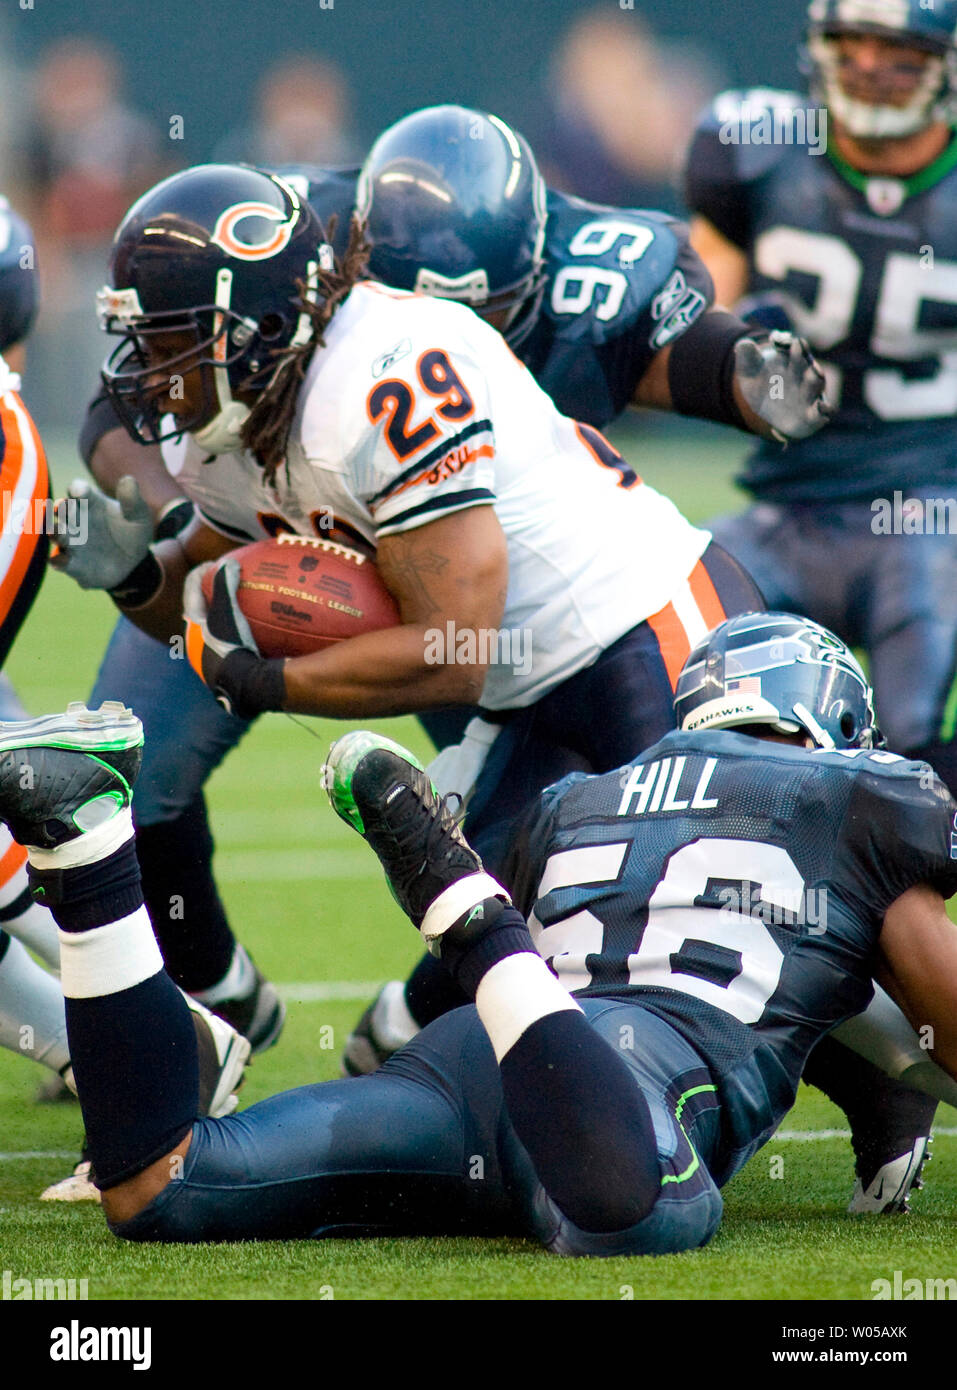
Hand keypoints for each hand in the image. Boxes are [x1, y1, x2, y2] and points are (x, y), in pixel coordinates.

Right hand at [51, 475, 152, 588]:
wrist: (133, 563)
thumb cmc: (132, 532)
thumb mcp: (138, 516)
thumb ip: (132, 500)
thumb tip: (129, 480)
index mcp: (90, 502)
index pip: (78, 489)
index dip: (78, 489)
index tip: (80, 492)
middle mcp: (76, 519)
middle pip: (62, 509)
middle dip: (60, 508)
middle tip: (62, 508)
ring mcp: (72, 541)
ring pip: (56, 533)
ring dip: (55, 532)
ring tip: (56, 532)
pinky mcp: (72, 563)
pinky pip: (58, 561)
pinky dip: (58, 560)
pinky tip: (61, 561)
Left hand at [183, 558, 257, 690]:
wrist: (244, 687)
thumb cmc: (231, 646)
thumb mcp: (227, 612)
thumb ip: (225, 585)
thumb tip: (229, 562)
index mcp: (192, 627)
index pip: (191, 590)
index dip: (200, 572)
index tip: (215, 563)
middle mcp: (197, 644)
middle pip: (202, 611)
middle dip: (214, 595)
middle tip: (230, 583)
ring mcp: (211, 660)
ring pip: (217, 630)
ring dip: (229, 617)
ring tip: (248, 607)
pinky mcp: (227, 672)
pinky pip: (235, 644)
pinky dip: (245, 634)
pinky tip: (266, 635)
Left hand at [733, 331, 831, 442]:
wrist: (764, 405)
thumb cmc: (759, 381)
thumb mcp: (749, 368)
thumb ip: (747, 356)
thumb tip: (743, 344)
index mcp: (793, 360)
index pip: (799, 350)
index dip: (799, 347)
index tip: (795, 343)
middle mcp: (805, 376)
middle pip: (812, 369)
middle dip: (812, 366)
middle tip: (810, 367)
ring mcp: (810, 395)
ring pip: (818, 387)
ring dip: (817, 382)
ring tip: (814, 376)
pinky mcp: (812, 414)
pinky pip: (823, 412)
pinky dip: (825, 409)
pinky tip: (821, 407)